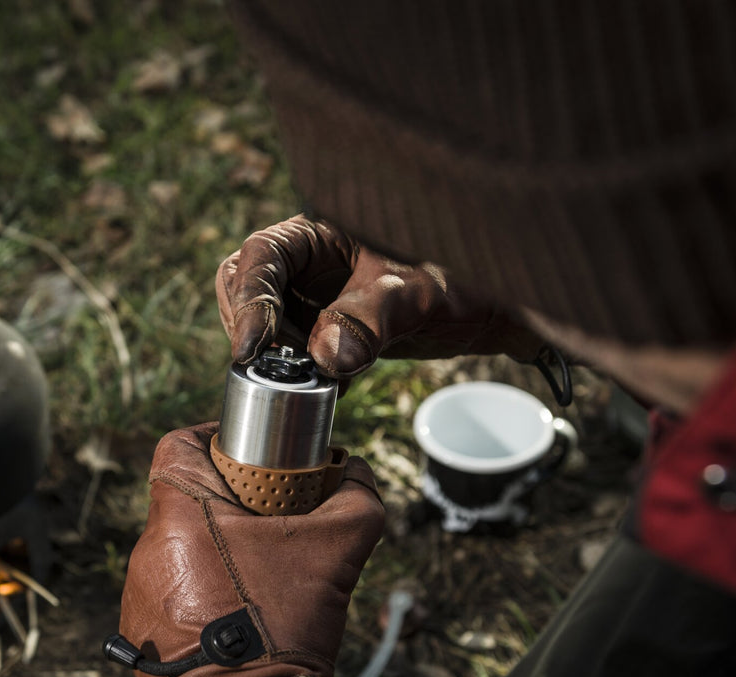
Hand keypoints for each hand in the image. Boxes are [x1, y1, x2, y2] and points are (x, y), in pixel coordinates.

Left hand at [118, 423, 385, 676]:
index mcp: (179, 513)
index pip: (178, 445)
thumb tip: (359, 474)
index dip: (212, 437)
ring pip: (179, 551)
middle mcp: (148, 548)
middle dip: (228, 503)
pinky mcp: (140, 635)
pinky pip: (171, 596)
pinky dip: (201, 595)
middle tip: (270, 515)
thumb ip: (357, 501)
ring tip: (259, 571)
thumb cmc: (279, 629)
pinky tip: (238, 613)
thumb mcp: (336, 554)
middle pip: (184, 501)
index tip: (247, 452)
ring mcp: (139, 594)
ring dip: (215, 552)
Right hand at [216, 215, 545, 375]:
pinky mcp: (321, 329)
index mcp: (319, 230)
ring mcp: (310, 296)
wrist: (491, 311)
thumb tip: (325, 356)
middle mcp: (306, 260)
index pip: (259, 257)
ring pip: (262, 324)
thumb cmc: (463, 282)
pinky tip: (330, 386)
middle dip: (254, 330)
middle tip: (281, 365)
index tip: (253, 349)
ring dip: (274, 358)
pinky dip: (297, 374)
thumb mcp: (418, 296)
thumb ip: (370, 321)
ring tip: (317, 377)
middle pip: (244, 288)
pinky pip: (288, 351)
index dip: (248, 300)